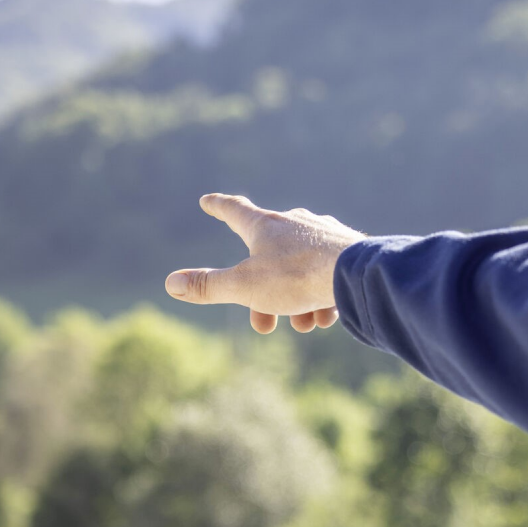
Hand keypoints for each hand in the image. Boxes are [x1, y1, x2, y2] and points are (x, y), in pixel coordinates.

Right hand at [166, 194, 365, 333]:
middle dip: (262, 295)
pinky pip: (325, 273)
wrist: (356, 274)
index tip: (208, 200)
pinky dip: (320, 296)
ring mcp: (323, 233)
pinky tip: (327, 315)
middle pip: (266, 256)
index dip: (218, 207)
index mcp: (264, 225)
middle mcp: (294, 222)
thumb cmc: (297, 277)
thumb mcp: (244, 287)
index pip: (234, 210)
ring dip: (294, 301)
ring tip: (304, 324)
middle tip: (263, 326)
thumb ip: (208, 286)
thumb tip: (171, 283)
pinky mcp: (347, 248)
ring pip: (298, 269)